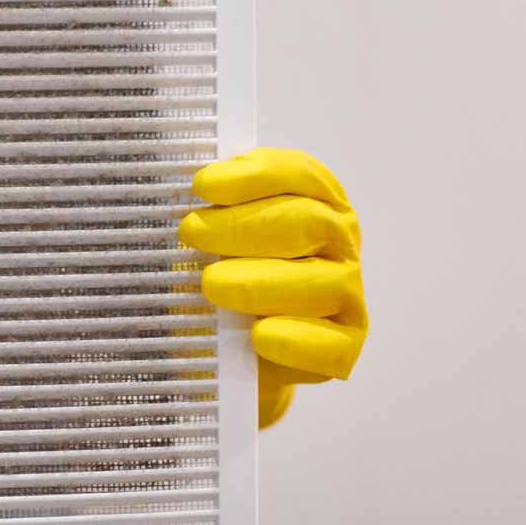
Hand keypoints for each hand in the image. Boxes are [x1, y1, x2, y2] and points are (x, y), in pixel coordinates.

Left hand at [177, 148, 366, 428]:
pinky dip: (293, 340)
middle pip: (308, 222)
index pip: (299, 174)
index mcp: (316, 202)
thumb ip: (208, 210)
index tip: (202, 185)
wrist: (237, 350)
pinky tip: (257, 336)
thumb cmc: (226, 276)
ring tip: (211, 285)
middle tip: (192, 232)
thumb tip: (177, 193)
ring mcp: (347, 298)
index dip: (252, 175)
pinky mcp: (343, 349)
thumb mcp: (213, 237)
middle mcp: (340, 245)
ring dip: (260, 281)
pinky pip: (328, 346)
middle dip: (244, 224)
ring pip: (321, 283)